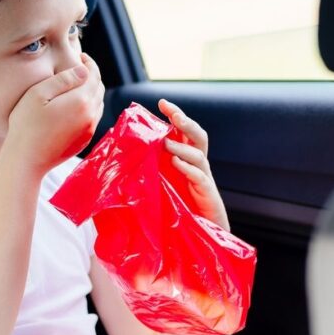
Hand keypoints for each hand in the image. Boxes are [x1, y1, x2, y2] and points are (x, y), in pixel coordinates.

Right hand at [5, 53, 104, 175]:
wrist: (26, 160)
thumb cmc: (26, 125)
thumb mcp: (38, 94)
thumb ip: (63, 80)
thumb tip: (84, 70)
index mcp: (81, 100)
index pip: (94, 75)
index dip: (89, 63)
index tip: (81, 56)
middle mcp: (90, 115)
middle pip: (99, 88)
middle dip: (91, 75)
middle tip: (78, 67)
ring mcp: (89, 129)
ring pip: (98, 103)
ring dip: (91, 91)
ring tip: (77, 84)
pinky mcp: (84, 140)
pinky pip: (93, 117)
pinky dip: (89, 106)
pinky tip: (75, 104)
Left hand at [158, 98, 229, 231]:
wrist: (201, 232)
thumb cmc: (179, 208)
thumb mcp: (162, 182)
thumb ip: (152, 167)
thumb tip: (126, 153)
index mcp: (187, 160)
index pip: (184, 132)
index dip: (176, 115)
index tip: (162, 102)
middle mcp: (198, 165)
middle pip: (199, 136)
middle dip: (186, 123)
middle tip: (174, 115)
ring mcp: (204, 179)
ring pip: (199, 155)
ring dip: (181, 147)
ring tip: (166, 143)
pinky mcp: (207, 194)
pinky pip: (200, 177)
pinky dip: (188, 168)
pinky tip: (176, 163)